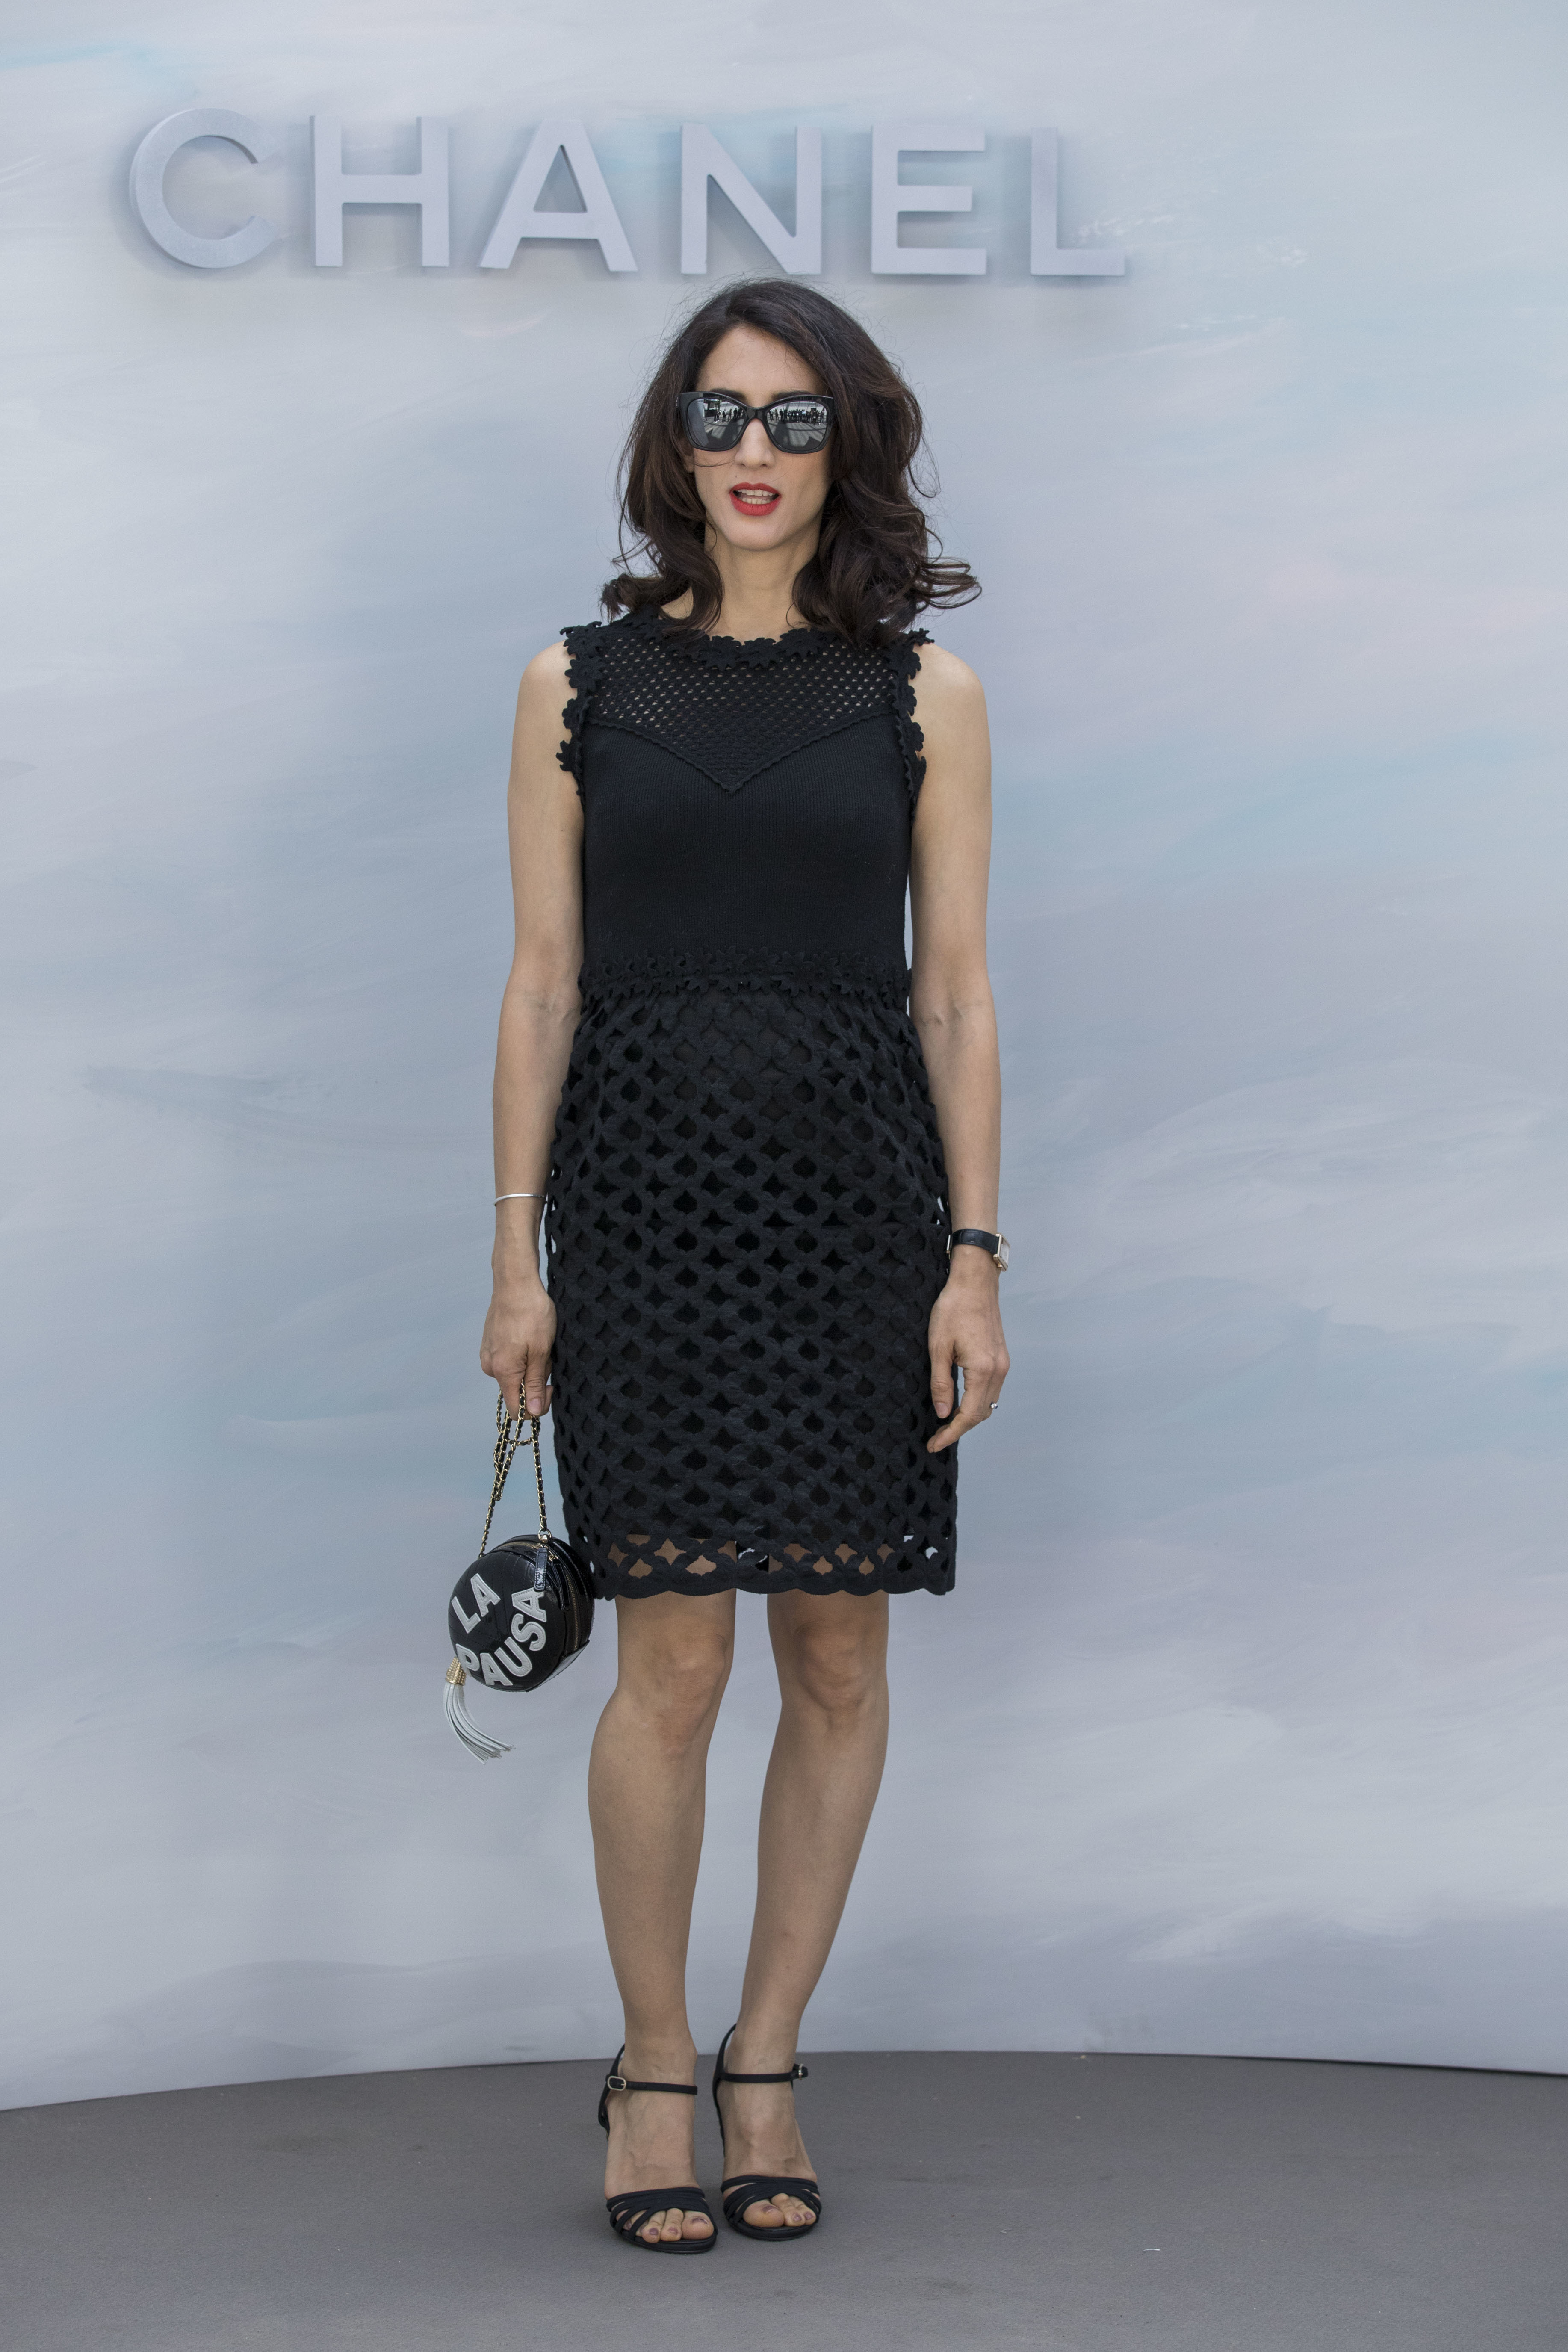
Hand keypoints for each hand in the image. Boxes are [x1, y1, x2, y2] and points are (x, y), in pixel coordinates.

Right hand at [481, 1276, 555, 1418]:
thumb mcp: (541, 1351)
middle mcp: (490, 1367)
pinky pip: (509, 1360)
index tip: (551, 1386)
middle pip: (518, 1390)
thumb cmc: (532, 1314)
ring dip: (531, 1364)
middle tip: (547, 1354)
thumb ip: (536, 1384)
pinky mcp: (490, 1344)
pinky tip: (529, 1336)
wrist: (515, 1282)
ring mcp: (488, 1354)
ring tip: (538, 1341)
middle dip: (537, 1378)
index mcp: (503, 1372)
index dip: (537, 1406)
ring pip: (515, 1373)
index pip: (517, 1409)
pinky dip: (522, 1353)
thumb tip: (534, 1413)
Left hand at [926, 1254, 1008, 1452]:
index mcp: (983, 1370)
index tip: (934, 1445)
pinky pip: (991, 1390)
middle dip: (959, 1429)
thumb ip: (941, 1383)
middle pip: (982, 1414)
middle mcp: (999, 1371)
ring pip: (988, 1403)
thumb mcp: (938, 1347)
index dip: (951, 1434)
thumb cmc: (953, 1309)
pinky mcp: (1001, 1357)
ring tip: (946, 1424)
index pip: (969, 1415)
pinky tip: (960, 1403)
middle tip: (936, 1438)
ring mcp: (1003, 1364)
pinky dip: (977, 1402)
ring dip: (969, 1417)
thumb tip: (943, 1414)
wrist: (975, 1283)